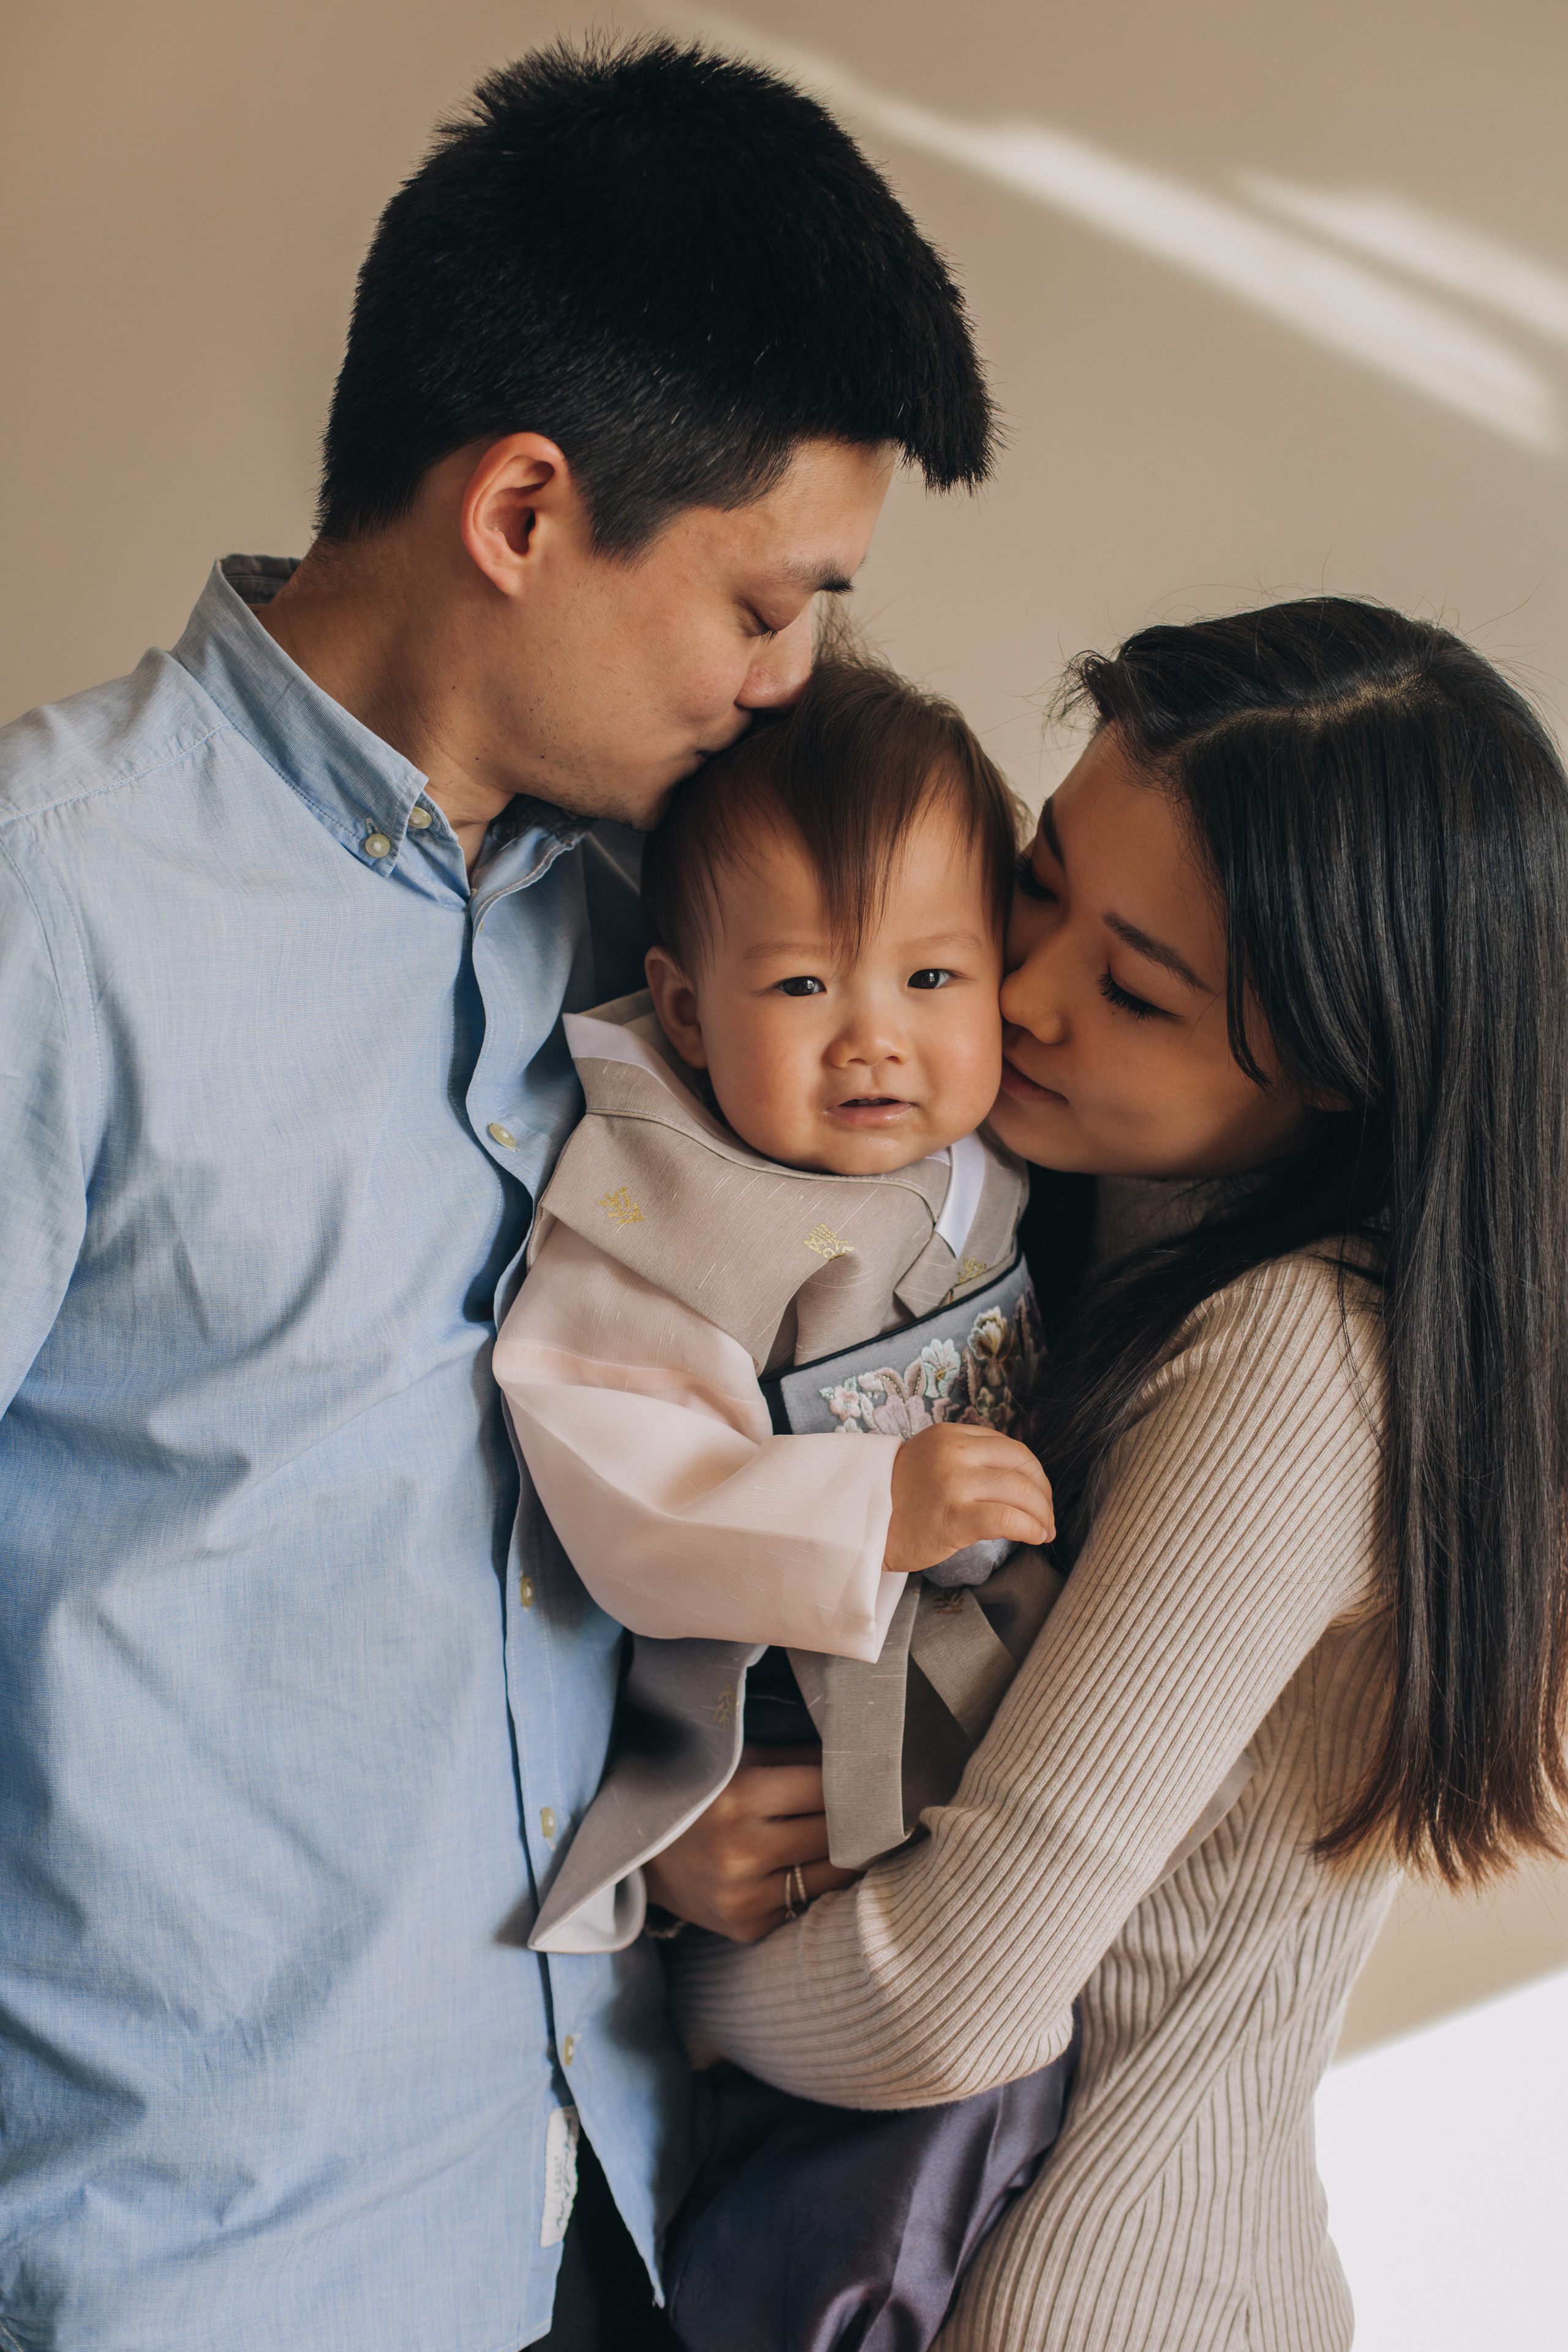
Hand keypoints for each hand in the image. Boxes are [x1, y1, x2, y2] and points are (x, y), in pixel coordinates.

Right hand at [642, 1744, 860, 1941]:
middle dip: (859, 1818)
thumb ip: (798, 1759)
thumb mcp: (738, 1761)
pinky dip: (816, 1884)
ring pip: (831, 1875)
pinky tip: (813, 1865)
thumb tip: (860, 1758)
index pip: (824, 1788)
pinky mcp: (745, 1927)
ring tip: (860, 1836)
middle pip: (835, 1834)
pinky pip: (805, 1903)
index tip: (875, 1776)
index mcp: (736, 1798)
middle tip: (881, 1806)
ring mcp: (742, 1897)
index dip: (854, 1780)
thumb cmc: (696, 1792)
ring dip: (848, 1855)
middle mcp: (740, 1853)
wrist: (636, 1852)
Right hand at [884, 1422, 1053, 1572]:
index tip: (1039, 1495)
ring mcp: (953, 1482)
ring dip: (1041, 1515)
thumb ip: (968, 1460)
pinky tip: (1034, 1537)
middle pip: (1022, 1466)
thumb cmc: (897, 1500)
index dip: (1033, 1473)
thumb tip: (1018, 1480)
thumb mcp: (932, 1460)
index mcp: (950, 1434)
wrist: (858, 1525)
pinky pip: (1007, 1518)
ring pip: (1019, 1491)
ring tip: (1043, 1531)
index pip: (1010, 1447)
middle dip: (1043, 1494)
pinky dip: (1029, 1528)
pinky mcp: (953, 1516)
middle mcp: (954, 1452)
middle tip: (1046, 1516)